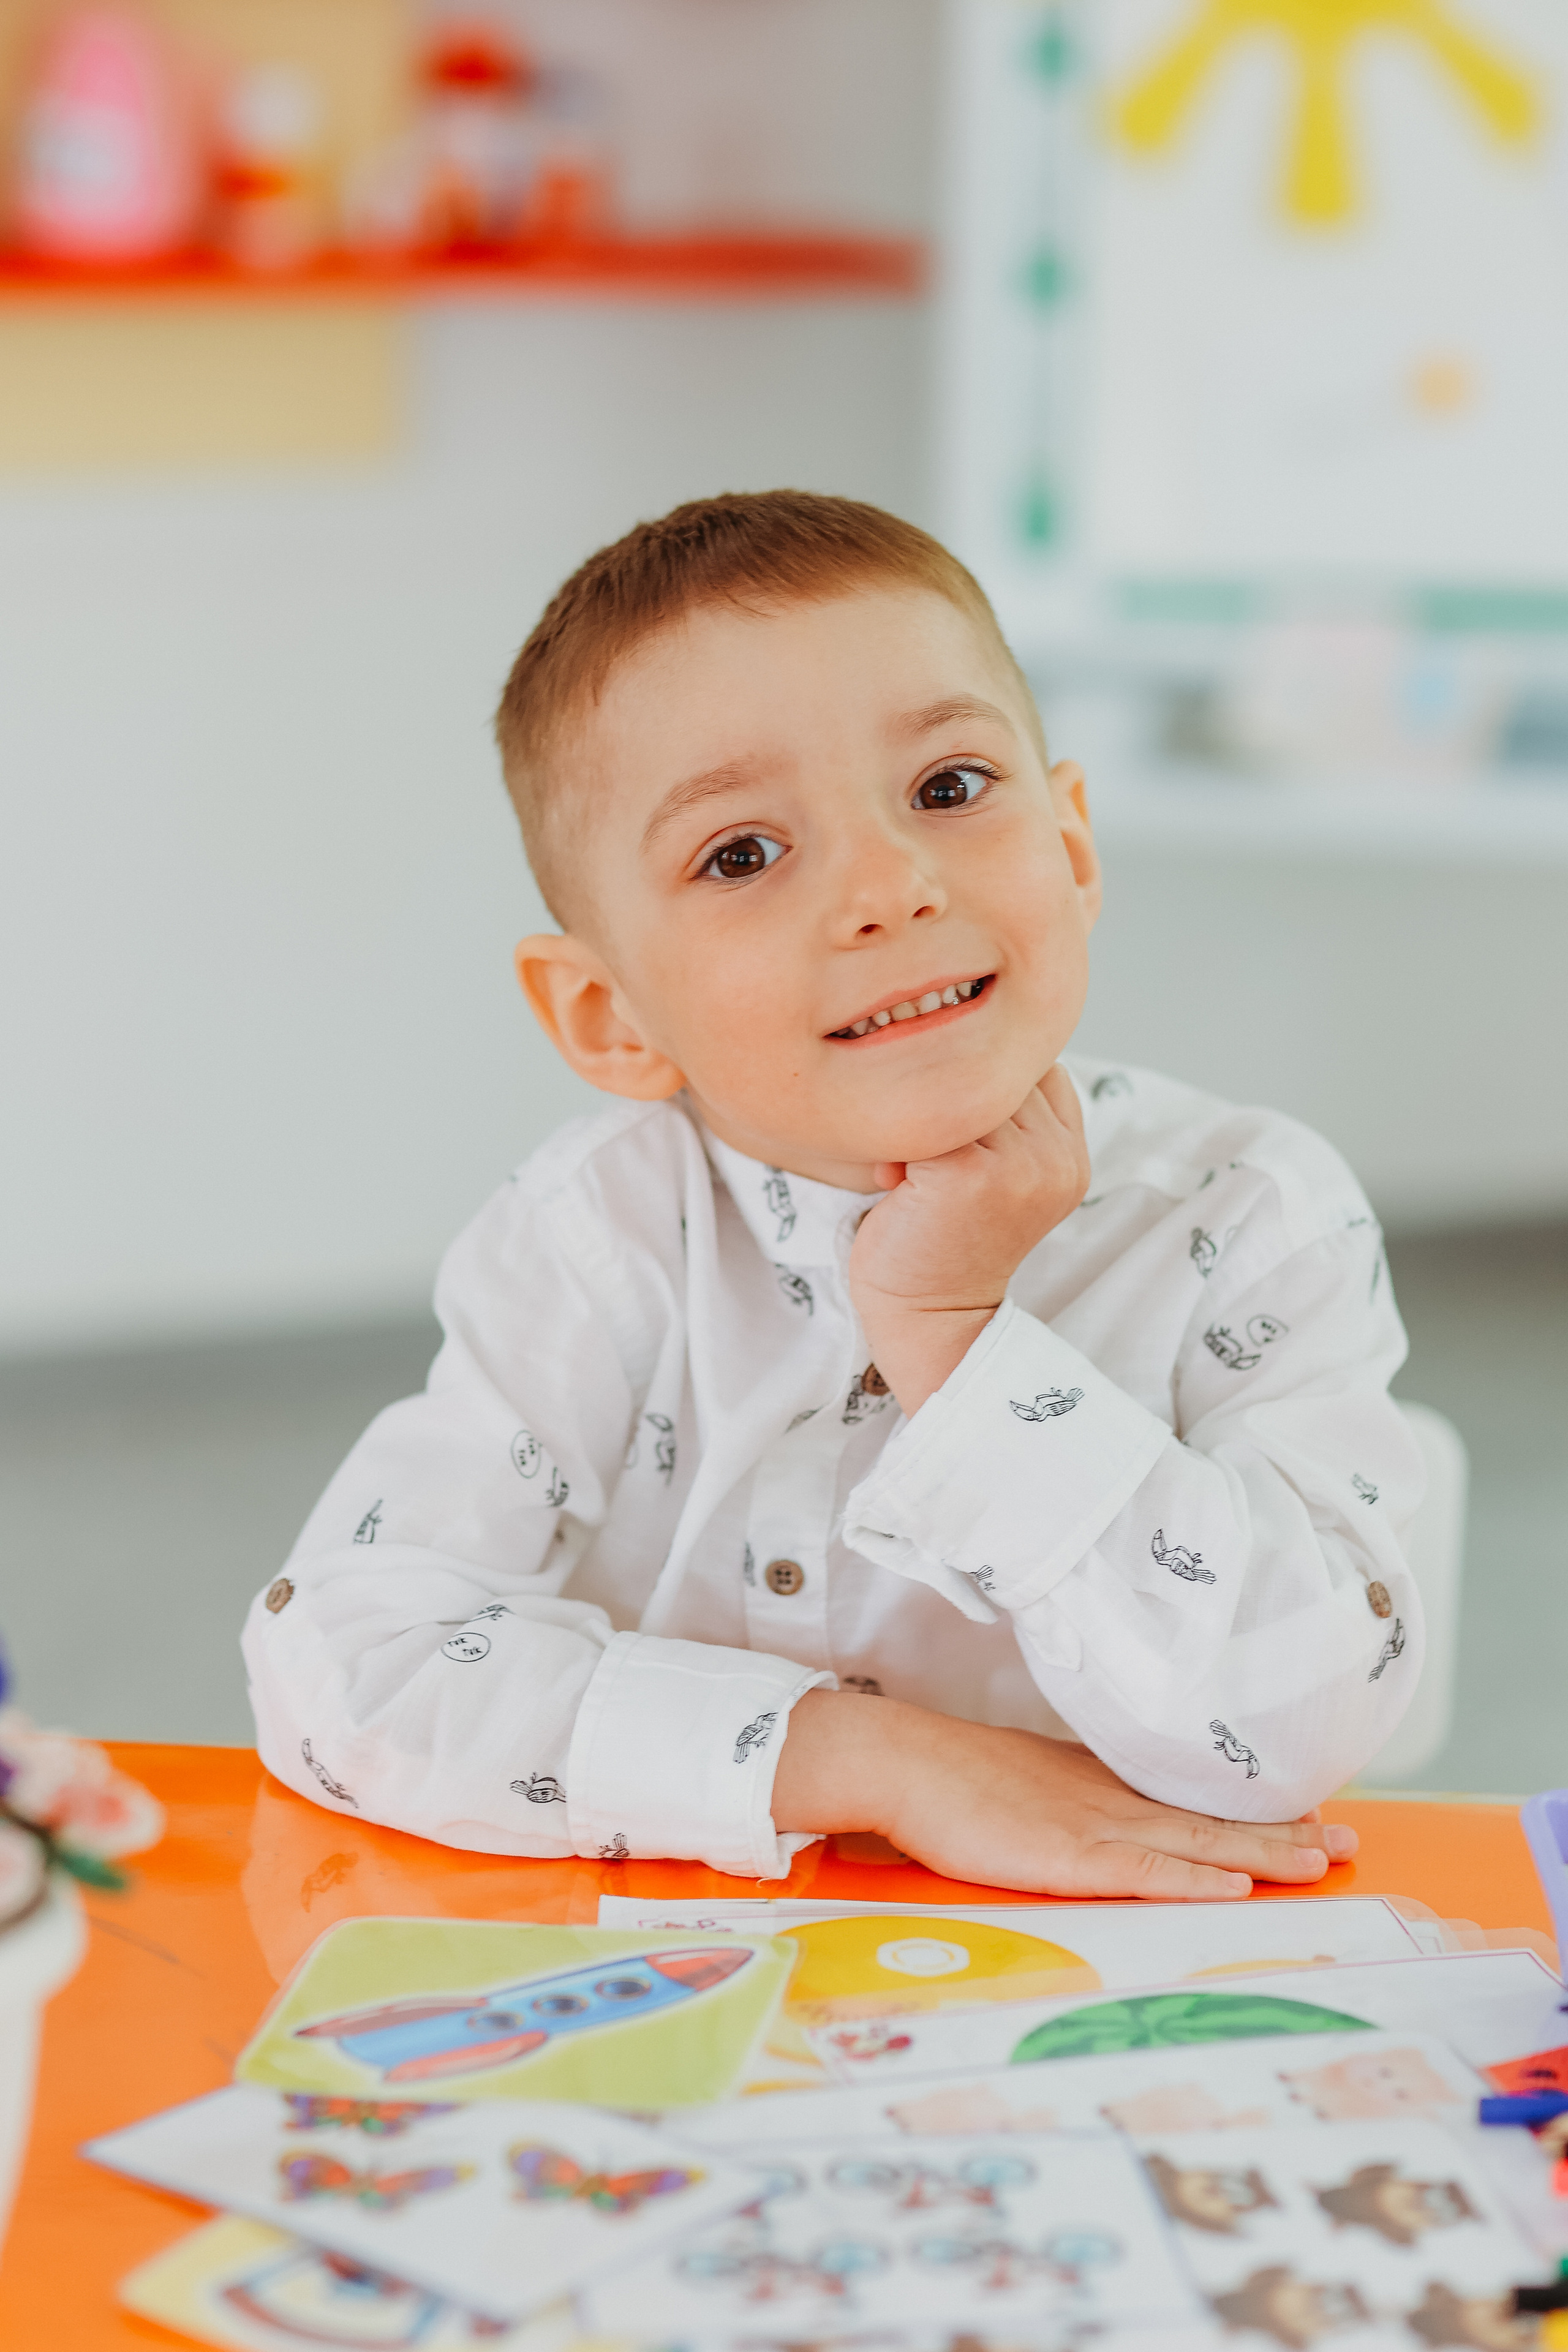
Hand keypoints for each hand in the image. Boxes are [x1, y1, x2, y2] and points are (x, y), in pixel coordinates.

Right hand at [772, 1690, 1356, 1899]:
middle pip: (1210, 1820)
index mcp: (1096, 1783)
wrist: (899, 1761)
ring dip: (1262, 1855)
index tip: (1306, 1811)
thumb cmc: (945, 1776)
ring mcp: (1091, 1827)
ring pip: (1195, 1845)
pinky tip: (1235, 1888)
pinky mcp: (1066, 1857)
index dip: (1251, 1810)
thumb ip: (1060, 1796)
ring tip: (1321, 1860)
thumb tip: (1079, 1813)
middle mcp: (1108, 1800)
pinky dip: (1193, 1880)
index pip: (1188, 1800)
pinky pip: (1143, 1872)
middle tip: (1347, 1839)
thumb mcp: (1020, 1780)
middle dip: (1282, 1832)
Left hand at [850, 1067, 1089, 1416]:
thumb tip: (961, 1037)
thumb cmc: (943, 1240)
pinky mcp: (973, 1174)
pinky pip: (921, 1119)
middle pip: (990, 1074)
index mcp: (1071, 1153)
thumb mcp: (996, 1173)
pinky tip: (895, 1185)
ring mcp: (1022, 1164)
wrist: (928, 1318)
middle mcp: (1058, 1157)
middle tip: (921, 1162)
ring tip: (909, 1175)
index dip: (978, 1091)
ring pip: (953, 1092)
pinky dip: (896, 1145)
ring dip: (918, 1123)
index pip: (1030, 1068)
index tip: (954, 1141)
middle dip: (944, 1104)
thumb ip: (1004, 1119)